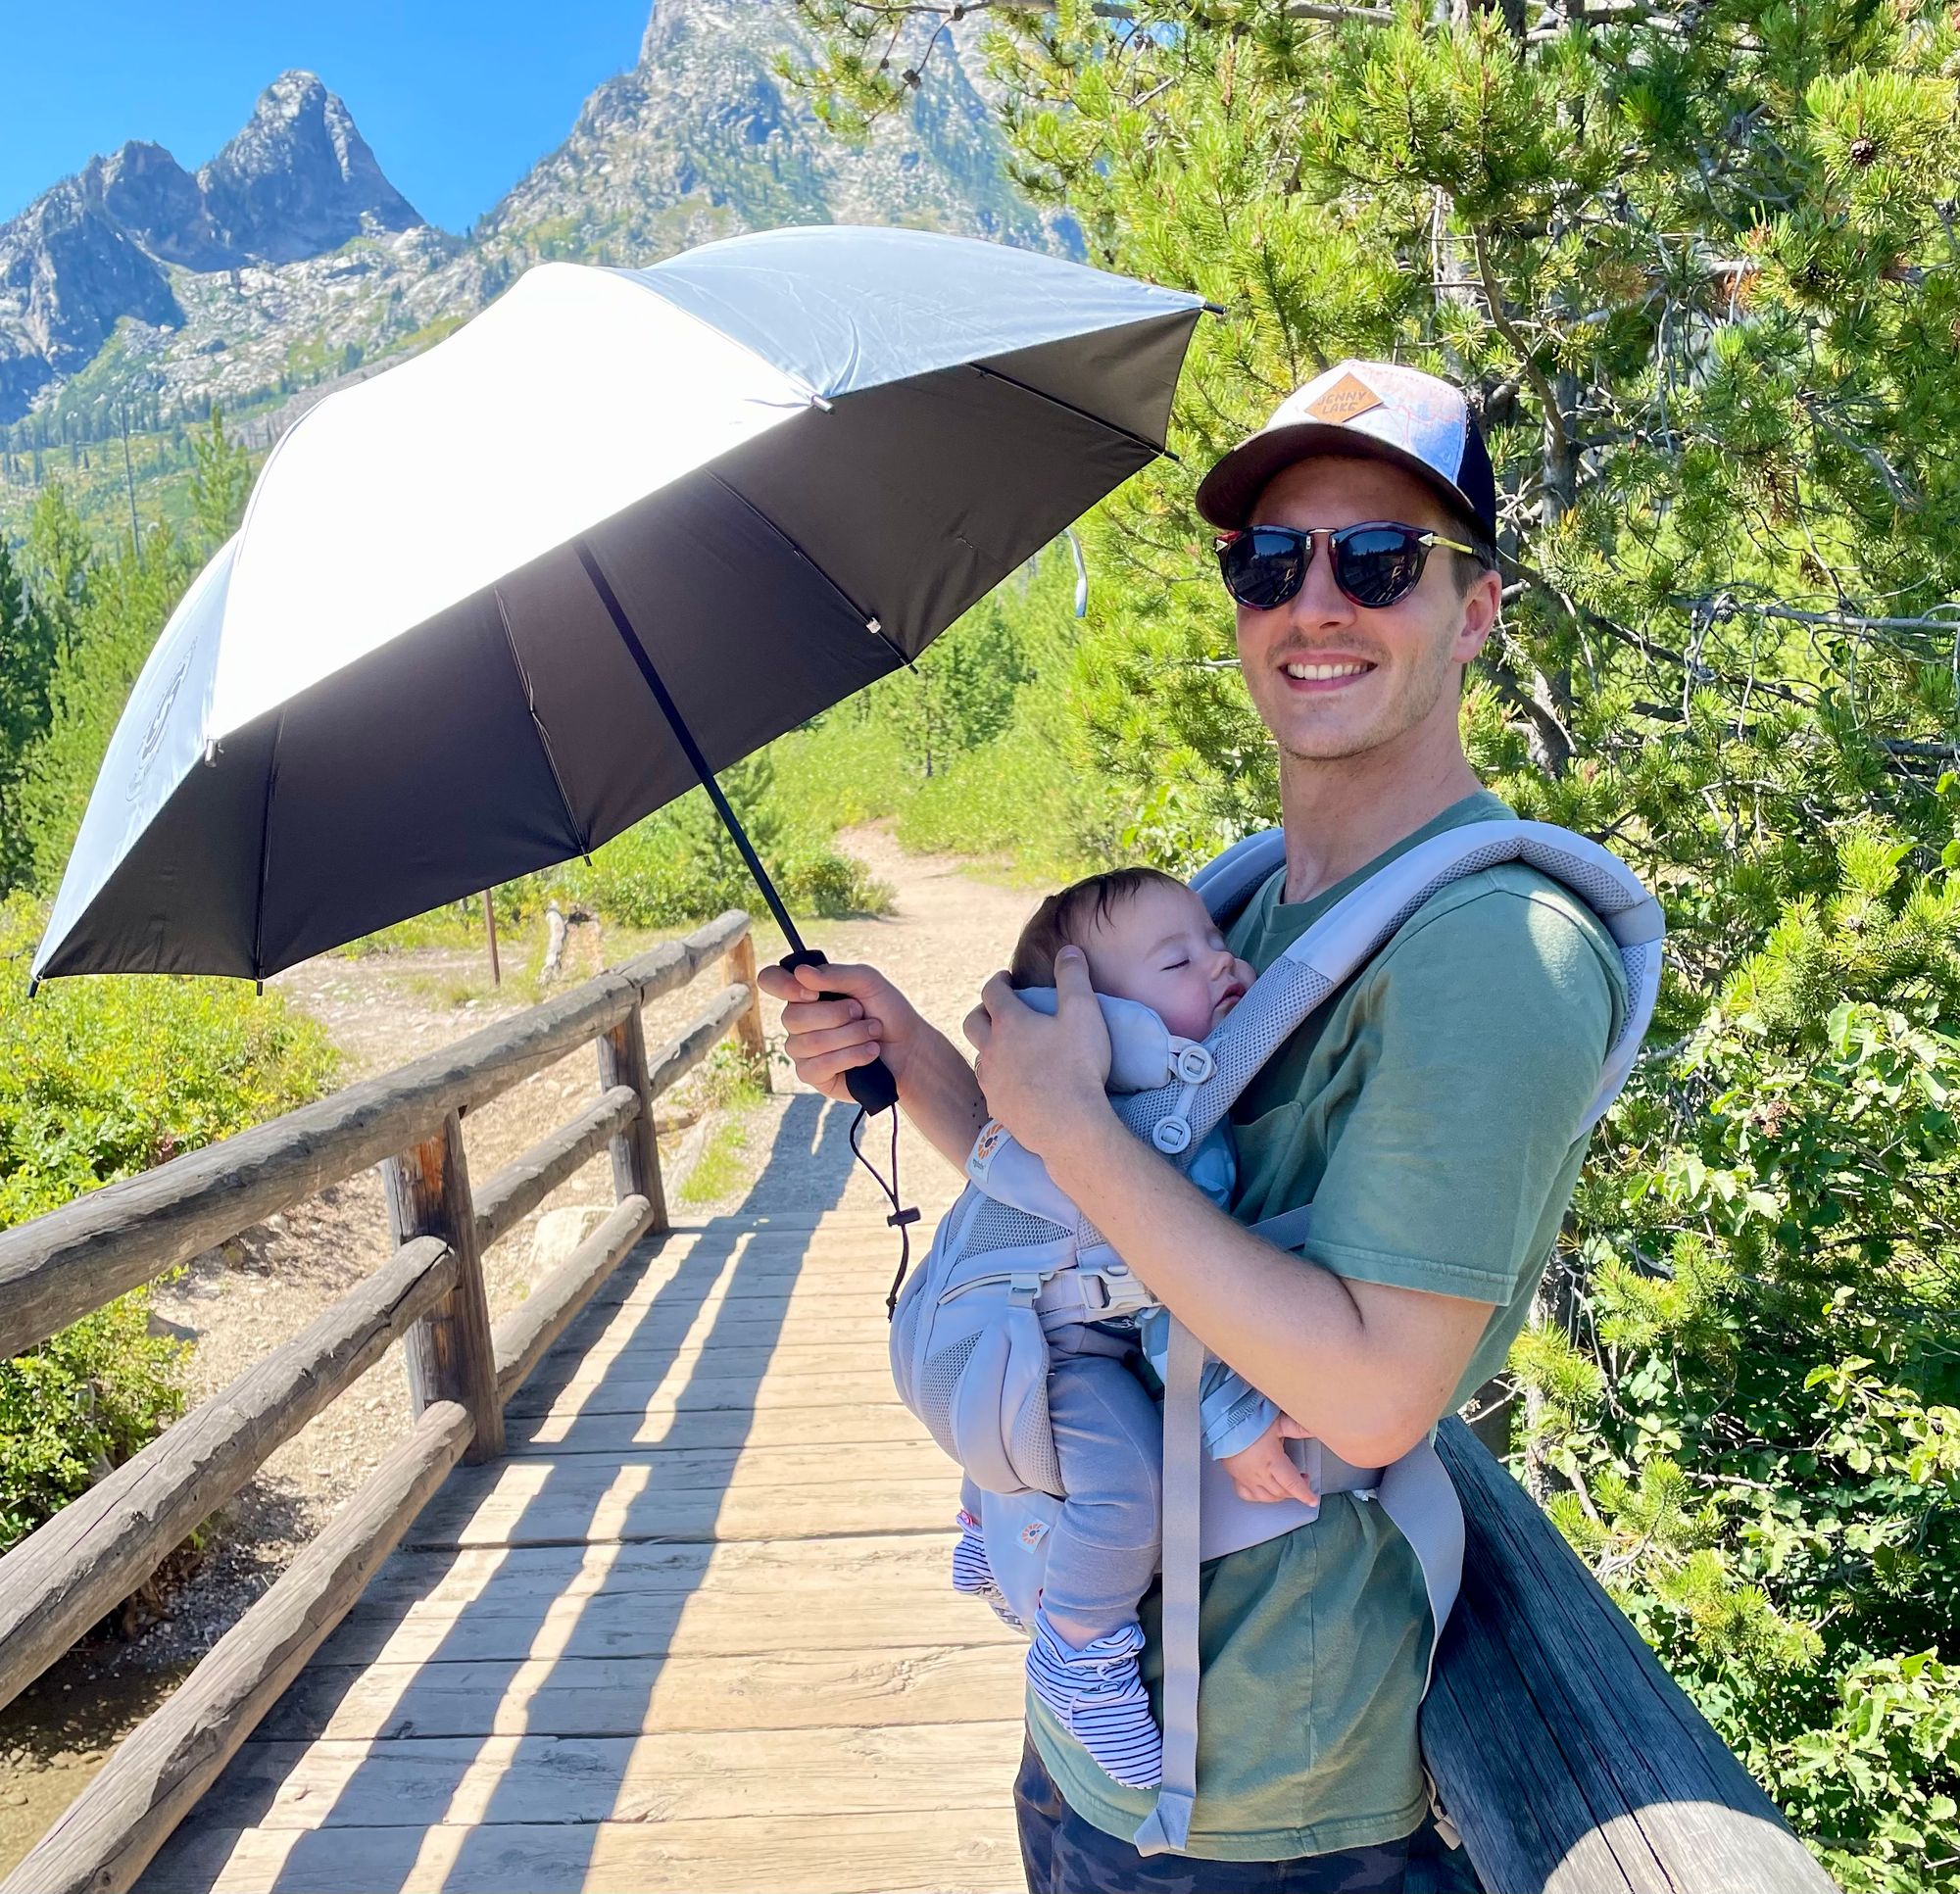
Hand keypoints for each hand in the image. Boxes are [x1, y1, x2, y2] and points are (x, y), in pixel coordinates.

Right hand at [757, 958, 924, 1104]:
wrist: (908, 1048)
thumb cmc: (887, 1011)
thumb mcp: (868, 981)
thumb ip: (836, 974)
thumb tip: (801, 973)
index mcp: (806, 992)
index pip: (771, 980)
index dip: (782, 985)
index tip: (812, 992)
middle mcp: (798, 1021)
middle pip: (792, 1017)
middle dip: (837, 1015)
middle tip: (862, 1014)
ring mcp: (802, 1049)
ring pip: (809, 1042)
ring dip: (850, 1036)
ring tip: (872, 1034)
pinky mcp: (813, 1075)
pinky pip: (818, 1066)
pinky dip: (851, 1057)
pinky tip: (869, 1054)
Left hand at [964, 946, 1112, 1164]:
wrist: (1069, 1126)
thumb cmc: (1078, 1066)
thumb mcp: (1084, 1013)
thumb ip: (1074, 977)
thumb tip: (1067, 950)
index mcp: (1009, 1022)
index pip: (992, 991)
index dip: (998, 981)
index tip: (1006, 979)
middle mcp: (991, 1049)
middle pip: (972, 1022)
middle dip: (983, 1011)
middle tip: (999, 1010)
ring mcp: (991, 1081)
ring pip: (979, 1055)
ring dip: (989, 1046)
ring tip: (1009, 1047)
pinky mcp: (997, 1107)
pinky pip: (990, 1086)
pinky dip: (999, 1078)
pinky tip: (1015, 1083)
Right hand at [1219, 1414, 1317, 1504]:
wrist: (1222, 1421)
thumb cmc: (1248, 1420)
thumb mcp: (1277, 1422)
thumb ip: (1297, 1428)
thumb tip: (1315, 1429)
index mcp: (1272, 1460)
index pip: (1292, 1484)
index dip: (1304, 1494)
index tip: (1312, 1501)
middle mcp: (1259, 1473)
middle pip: (1281, 1492)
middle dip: (1295, 1491)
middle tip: (1302, 1480)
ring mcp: (1246, 1477)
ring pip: (1266, 1497)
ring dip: (1279, 1495)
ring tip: (1285, 1486)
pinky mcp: (1236, 1477)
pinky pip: (1248, 1495)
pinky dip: (1258, 1497)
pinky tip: (1264, 1491)